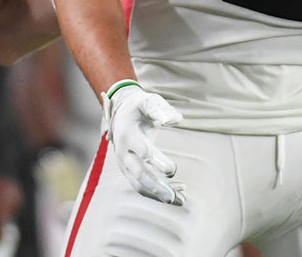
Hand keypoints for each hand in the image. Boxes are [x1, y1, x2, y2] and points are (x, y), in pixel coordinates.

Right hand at [103, 83, 185, 204]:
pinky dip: (159, 192)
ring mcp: (125, 165)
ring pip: (139, 185)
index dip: (155, 160)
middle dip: (156, 186)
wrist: (120, 114)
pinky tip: (180, 192)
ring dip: (158, 195)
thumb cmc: (139, 107)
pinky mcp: (130, 171)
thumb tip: (176, 120)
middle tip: (172, 197)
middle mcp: (124, 153)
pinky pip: (143, 186)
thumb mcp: (147, 101)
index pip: (140, 150)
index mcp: (128, 135)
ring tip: (180, 201)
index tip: (171, 170)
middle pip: (138, 174)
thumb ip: (159, 109)